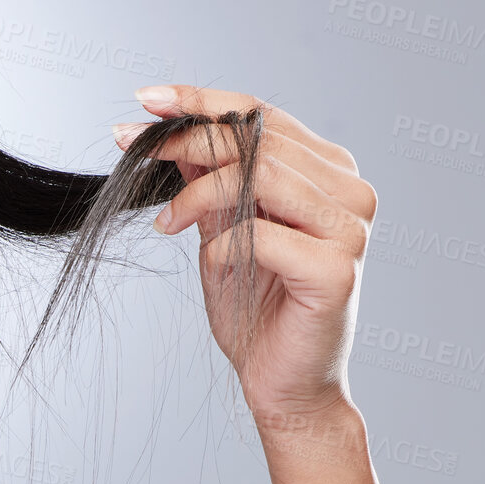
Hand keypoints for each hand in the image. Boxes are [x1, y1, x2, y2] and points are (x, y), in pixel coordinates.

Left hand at [114, 85, 375, 423]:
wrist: (282, 384)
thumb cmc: (256, 307)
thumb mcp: (222, 228)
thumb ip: (209, 179)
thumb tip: (167, 126)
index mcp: (329, 173)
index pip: (263, 115)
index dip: (201, 101)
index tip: (145, 99)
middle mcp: (350, 192)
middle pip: (258, 140)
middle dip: (185, 140)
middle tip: (132, 150)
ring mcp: (352, 229)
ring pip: (261, 177)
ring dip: (197, 194)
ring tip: (165, 223)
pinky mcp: (338, 270)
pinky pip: (263, 234)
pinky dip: (221, 245)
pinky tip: (210, 262)